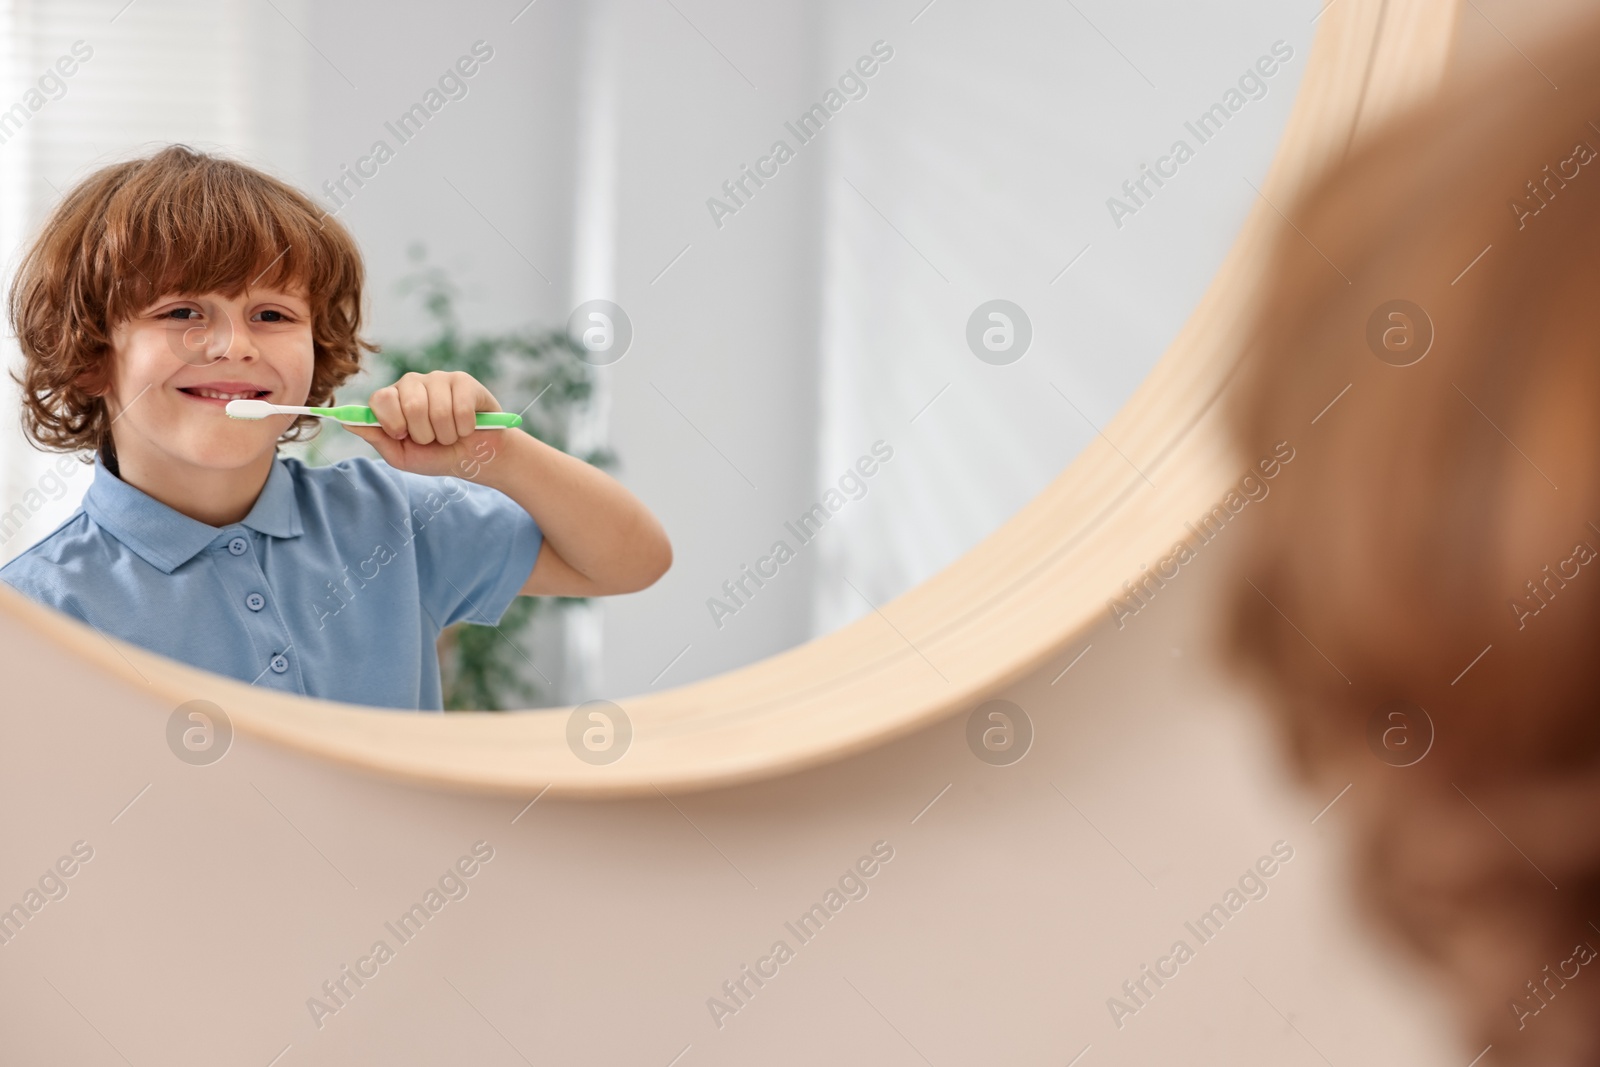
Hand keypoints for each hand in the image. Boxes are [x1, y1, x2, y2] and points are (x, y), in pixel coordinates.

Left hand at [344, 370, 507, 477]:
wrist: (476, 459)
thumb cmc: (437, 456)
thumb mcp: (401, 455)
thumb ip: (376, 437)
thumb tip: (347, 422)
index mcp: (393, 399)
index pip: (380, 398)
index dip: (392, 421)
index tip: (403, 436)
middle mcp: (413, 384)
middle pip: (410, 404)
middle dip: (424, 433)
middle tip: (432, 439)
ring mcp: (439, 379)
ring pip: (437, 409)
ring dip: (446, 434)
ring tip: (451, 435)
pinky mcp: (464, 382)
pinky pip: (460, 407)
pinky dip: (464, 427)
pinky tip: (467, 427)